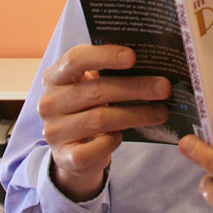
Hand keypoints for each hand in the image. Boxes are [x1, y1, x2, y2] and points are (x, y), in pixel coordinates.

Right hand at [38, 44, 170, 201]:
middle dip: (135, 88)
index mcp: (55, 77)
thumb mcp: (92, 85)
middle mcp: (49, 103)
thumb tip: (151, 61)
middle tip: (164, 87)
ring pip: (100, 119)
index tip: (133, 57)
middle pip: (96, 90)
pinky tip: (123, 136)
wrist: (73, 149)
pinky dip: (113, 141)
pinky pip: (95, 148)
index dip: (104, 56)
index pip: (76, 59)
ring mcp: (54, 131)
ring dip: (136, 115)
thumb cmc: (89, 106)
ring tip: (161, 112)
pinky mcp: (64, 157)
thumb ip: (110, 72)